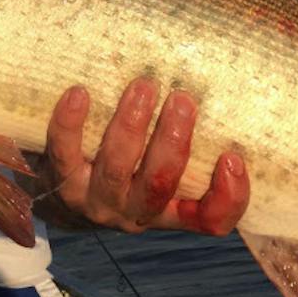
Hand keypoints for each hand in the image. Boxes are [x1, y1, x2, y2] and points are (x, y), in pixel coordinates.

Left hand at [42, 79, 247, 234]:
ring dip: (130, 125)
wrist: (58, 196)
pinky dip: (71, 124)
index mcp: (170, 210)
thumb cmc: (127, 167)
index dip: (228, 198)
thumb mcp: (159, 164)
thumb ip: (191, 136)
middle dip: (173, 140)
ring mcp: (96, 200)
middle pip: (159, 184)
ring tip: (143, 86)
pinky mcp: (60, 182)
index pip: (210, 220)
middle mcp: (135, 212)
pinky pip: (65, 153)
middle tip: (182, 99)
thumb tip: (239, 76)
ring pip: (115, 169)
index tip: (231, 158)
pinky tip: (79, 93)